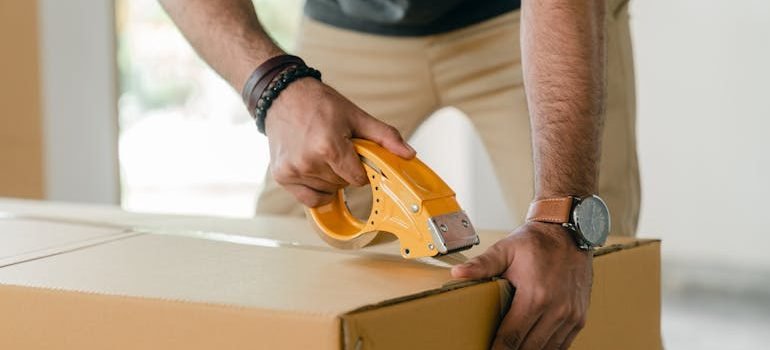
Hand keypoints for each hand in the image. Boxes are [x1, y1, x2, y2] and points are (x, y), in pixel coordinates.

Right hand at [264, 78, 414, 206]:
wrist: (283, 96)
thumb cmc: (319, 104)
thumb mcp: (356, 116)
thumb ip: (385, 137)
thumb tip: (409, 154)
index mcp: (328, 147)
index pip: (358, 179)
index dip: (361, 168)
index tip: (355, 154)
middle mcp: (308, 162)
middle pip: (342, 185)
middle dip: (345, 171)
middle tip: (336, 148)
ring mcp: (293, 170)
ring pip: (327, 191)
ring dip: (330, 178)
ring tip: (321, 153)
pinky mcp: (282, 176)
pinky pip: (309, 199)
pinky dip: (316, 190)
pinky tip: (314, 170)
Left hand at [451, 222, 592, 348]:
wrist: (569, 232)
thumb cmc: (536, 241)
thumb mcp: (506, 249)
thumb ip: (482, 265)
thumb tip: (458, 273)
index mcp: (535, 295)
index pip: (512, 336)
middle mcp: (556, 309)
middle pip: (529, 347)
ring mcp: (571, 315)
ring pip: (547, 349)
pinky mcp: (579, 316)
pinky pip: (564, 344)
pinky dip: (548, 349)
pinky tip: (534, 347)